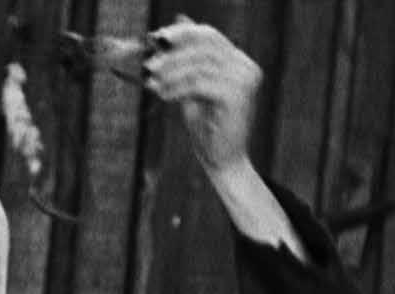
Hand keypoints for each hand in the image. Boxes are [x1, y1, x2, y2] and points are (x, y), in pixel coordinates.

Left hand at [144, 16, 261, 172]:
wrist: (222, 160)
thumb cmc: (206, 127)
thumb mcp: (192, 89)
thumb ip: (185, 63)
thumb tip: (171, 31)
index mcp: (239, 61)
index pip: (209, 36)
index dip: (182, 33)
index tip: (156, 38)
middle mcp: (246, 67)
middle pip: (203, 46)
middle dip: (172, 55)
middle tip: (148, 65)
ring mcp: (244, 80)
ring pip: (199, 65)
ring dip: (170, 73)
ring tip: (152, 83)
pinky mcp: (236, 96)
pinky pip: (198, 83)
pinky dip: (177, 88)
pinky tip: (163, 95)